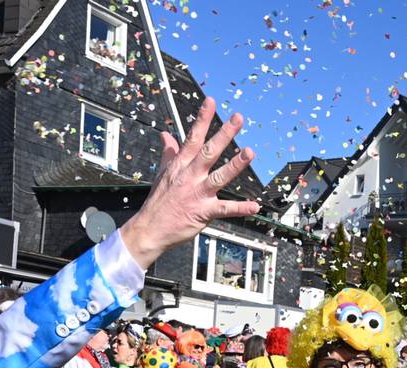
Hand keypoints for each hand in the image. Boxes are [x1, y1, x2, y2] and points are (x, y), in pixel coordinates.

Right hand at [119, 98, 260, 269]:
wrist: (150, 228)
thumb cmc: (159, 201)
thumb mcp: (162, 173)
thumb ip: (169, 153)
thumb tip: (166, 135)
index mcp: (181, 165)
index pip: (193, 137)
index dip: (202, 119)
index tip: (211, 101)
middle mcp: (190, 176)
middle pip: (209, 151)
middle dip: (224, 134)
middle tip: (238, 118)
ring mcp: (197, 194)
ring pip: (219, 176)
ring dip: (235, 165)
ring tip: (250, 152)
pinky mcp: (203, 212)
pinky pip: (225, 210)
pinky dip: (240, 208)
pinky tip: (255, 206)